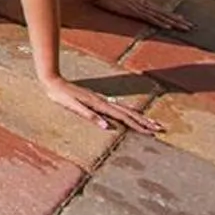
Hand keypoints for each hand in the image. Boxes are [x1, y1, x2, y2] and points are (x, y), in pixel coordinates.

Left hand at [42, 76, 161, 133]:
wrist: (53, 81)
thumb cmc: (61, 96)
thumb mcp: (73, 107)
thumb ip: (90, 116)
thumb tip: (107, 127)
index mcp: (100, 105)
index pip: (123, 118)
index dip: (138, 126)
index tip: (151, 132)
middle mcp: (104, 102)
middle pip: (129, 113)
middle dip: (145, 121)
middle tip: (161, 128)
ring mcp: (102, 100)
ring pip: (125, 109)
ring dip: (140, 117)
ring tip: (152, 123)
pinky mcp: (97, 100)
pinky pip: (118, 108)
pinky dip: (128, 113)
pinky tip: (131, 115)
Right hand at [91, 0, 192, 32]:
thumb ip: (124, 1)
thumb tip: (127, 5)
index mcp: (139, 1)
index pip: (158, 9)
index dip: (171, 15)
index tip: (182, 19)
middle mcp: (142, 3)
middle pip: (163, 12)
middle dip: (178, 20)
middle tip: (191, 26)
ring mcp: (138, 7)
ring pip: (160, 16)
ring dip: (174, 22)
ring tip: (186, 28)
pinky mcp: (133, 11)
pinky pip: (150, 18)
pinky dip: (160, 22)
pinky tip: (169, 27)